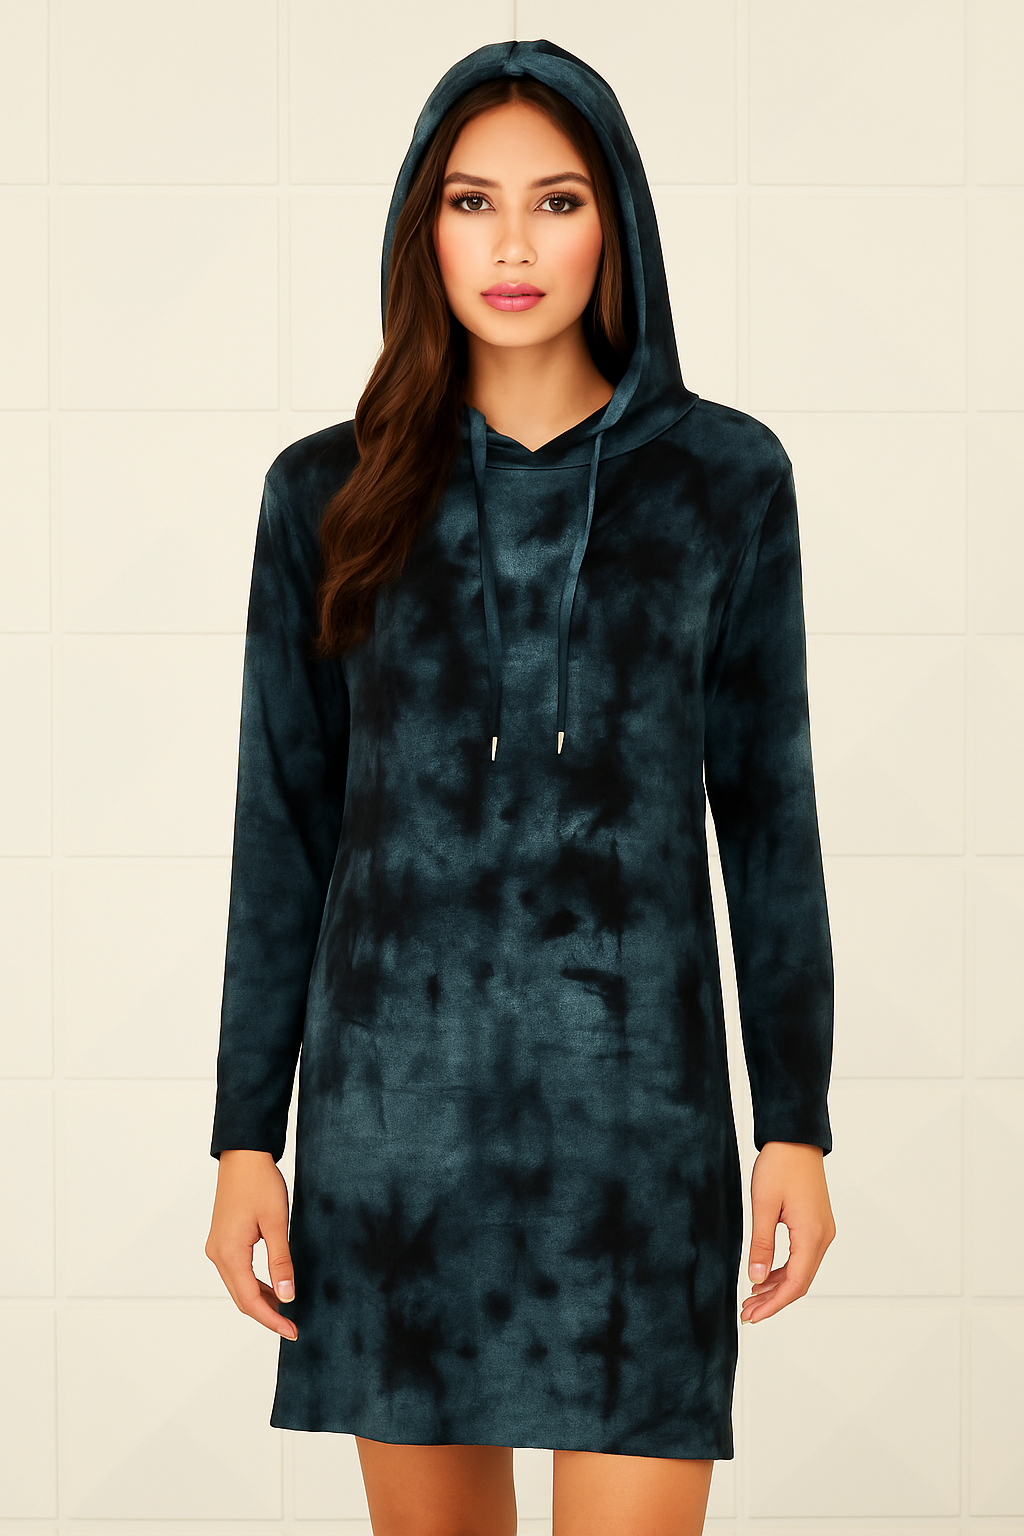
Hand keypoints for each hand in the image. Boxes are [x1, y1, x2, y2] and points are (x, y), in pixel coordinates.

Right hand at [205, 1149, 298, 1339]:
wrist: (243, 1156)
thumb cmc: (260, 1184)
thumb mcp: (276, 1223)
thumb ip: (281, 1262)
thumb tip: (287, 1296)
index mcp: (229, 1253)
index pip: (250, 1300)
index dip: (271, 1320)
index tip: (292, 1331)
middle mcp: (217, 1254)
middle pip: (241, 1298)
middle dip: (266, 1315)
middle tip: (292, 1327)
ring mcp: (217, 1248)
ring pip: (238, 1287)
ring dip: (260, 1300)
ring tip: (285, 1311)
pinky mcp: (222, 1241)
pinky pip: (236, 1272)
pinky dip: (253, 1284)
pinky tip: (271, 1287)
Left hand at [740, 1140, 835, 1323]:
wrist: (795, 1138)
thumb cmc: (780, 1166)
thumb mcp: (763, 1205)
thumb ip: (761, 1244)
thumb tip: (756, 1278)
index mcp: (812, 1235)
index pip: (795, 1284)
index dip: (773, 1304)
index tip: (752, 1316)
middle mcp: (823, 1237)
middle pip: (800, 1282)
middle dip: (774, 1300)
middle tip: (747, 1312)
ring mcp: (822, 1230)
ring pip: (802, 1270)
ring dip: (778, 1286)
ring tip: (752, 1297)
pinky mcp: (816, 1224)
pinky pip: (802, 1256)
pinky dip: (784, 1270)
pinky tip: (765, 1274)